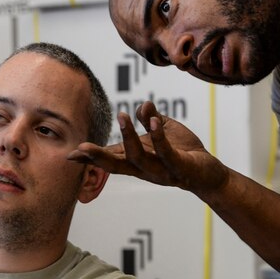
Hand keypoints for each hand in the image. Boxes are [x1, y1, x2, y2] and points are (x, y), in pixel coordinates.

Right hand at [67, 101, 228, 194]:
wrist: (209, 173)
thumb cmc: (183, 152)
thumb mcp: (164, 131)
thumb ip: (151, 119)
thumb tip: (142, 105)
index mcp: (137, 160)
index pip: (111, 159)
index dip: (91, 157)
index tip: (70, 155)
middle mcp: (145, 169)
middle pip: (116, 165)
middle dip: (98, 157)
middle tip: (80, 149)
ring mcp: (161, 170)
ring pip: (138, 158)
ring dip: (129, 137)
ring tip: (123, 115)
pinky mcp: (179, 167)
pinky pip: (166, 153)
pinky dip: (158, 136)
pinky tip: (154, 121)